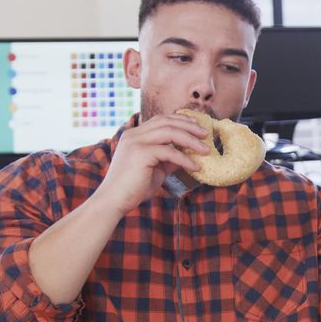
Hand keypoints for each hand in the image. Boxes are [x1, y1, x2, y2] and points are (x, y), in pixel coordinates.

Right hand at [92, 114, 208, 216]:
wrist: (114, 201)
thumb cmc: (134, 187)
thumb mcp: (155, 169)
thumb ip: (168, 158)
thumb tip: (188, 154)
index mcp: (134, 135)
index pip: (160, 120)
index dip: (180, 120)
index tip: (196, 125)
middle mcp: (134, 134)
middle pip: (167, 122)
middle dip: (189, 126)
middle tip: (206, 133)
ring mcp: (136, 142)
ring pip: (170, 132)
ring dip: (191, 140)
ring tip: (206, 150)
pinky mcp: (141, 153)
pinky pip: (170, 152)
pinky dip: (185, 159)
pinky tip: (196, 167)